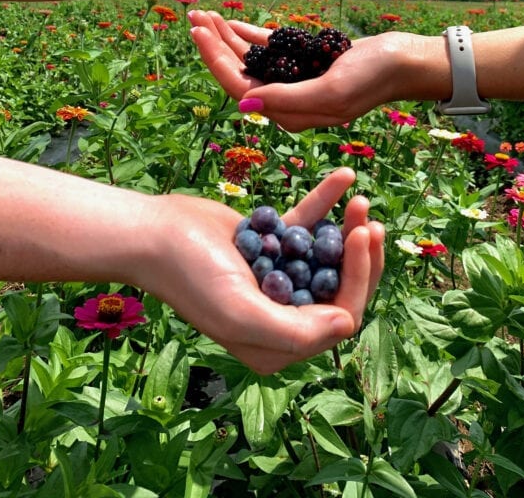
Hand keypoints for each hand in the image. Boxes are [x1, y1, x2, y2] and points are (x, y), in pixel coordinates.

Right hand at [143, 168, 383, 373]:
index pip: (339, 318)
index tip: (362, 236)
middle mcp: (283, 316)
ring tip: (359, 202)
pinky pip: (306, 225)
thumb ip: (294, 330)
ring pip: (330, 255)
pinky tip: (343, 178)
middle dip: (361, 255)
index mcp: (278, 345)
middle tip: (369, 220)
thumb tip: (347, 326)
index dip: (359, 279)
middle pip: (341, 287)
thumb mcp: (240, 312)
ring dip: (347, 229)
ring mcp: (279, 279)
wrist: (154, 233)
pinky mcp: (272, 245)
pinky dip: (325, 202)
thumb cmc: (191, 275)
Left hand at [189, 11, 420, 130]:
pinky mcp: (305, 62)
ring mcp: (295, 80)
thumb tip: (243, 103)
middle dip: (214, 45)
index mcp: (291, 114)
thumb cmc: (374, 78)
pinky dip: (249, 35)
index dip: (215, 60)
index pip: (240, 87)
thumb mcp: (331, 92)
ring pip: (250, 60)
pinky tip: (231, 21)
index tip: (199, 32)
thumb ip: (287, 99)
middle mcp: (288, 100)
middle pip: (239, 72)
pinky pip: (270, 49)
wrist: (406, 61)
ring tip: (205, 14)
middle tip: (193, 16)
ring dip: (227, 38)